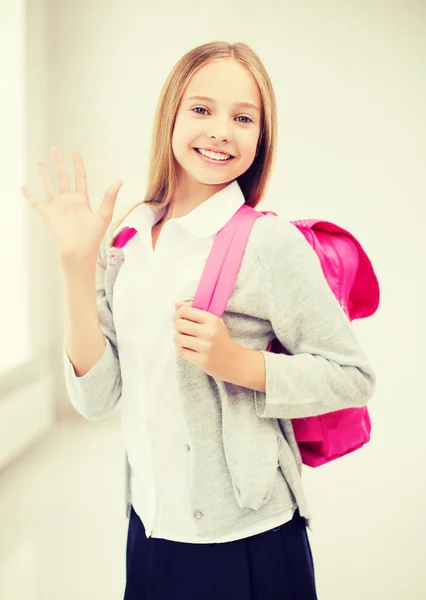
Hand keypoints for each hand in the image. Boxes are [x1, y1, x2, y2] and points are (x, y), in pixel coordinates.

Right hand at [21, 147, 122, 265]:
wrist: (79, 253)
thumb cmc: (93, 238)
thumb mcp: (104, 215)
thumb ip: (109, 197)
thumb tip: (119, 180)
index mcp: (82, 200)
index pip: (79, 177)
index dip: (77, 165)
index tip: (75, 152)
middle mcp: (69, 201)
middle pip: (62, 177)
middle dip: (58, 163)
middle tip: (54, 149)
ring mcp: (58, 208)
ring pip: (49, 186)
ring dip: (43, 173)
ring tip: (39, 160)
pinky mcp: (48, 215)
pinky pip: (37, 203)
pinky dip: (29, 195)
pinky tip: (23, 187)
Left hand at [173, 300, 239, 381]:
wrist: (234, 361)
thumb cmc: (221, 339)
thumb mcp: (213, 322)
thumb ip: (195, 311)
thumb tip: (176, 303)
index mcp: (212, 320)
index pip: (185, 311)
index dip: (179, 314)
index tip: (182, 318)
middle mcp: (209, 332)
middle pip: (179, 324)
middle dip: (179, 327)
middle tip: (185, 331)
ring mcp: (205, 347)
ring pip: (178, 338)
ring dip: (180, 339)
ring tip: (188, 341)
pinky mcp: (202, 360)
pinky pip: (182, 352)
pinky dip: (185, 351)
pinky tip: (193, 350)